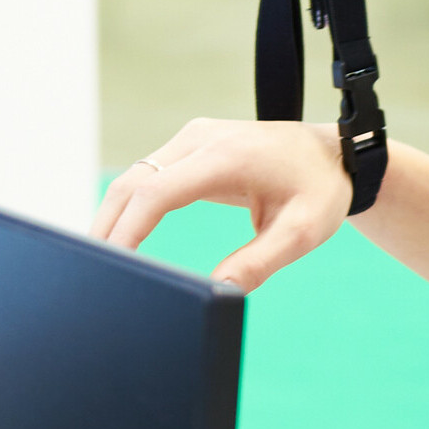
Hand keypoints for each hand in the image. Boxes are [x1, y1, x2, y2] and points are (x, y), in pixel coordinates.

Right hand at [92, 119, 353, 289]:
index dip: (128, 229)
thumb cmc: (321, 192)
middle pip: (133, 182)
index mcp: (226, 158)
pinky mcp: (190, 147)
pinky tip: (122, 237)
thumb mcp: (302, 234)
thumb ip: (259, 263)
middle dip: (108, 226)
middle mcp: (201, 140)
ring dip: (114, 216)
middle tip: (94, 270)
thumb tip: (219, 290)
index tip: (113, 262)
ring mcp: (193, 139)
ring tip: (102, 259)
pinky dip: (130, 205)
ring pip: (134, 177)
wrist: (334, 155)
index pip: (157, 192)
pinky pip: (149, 175)